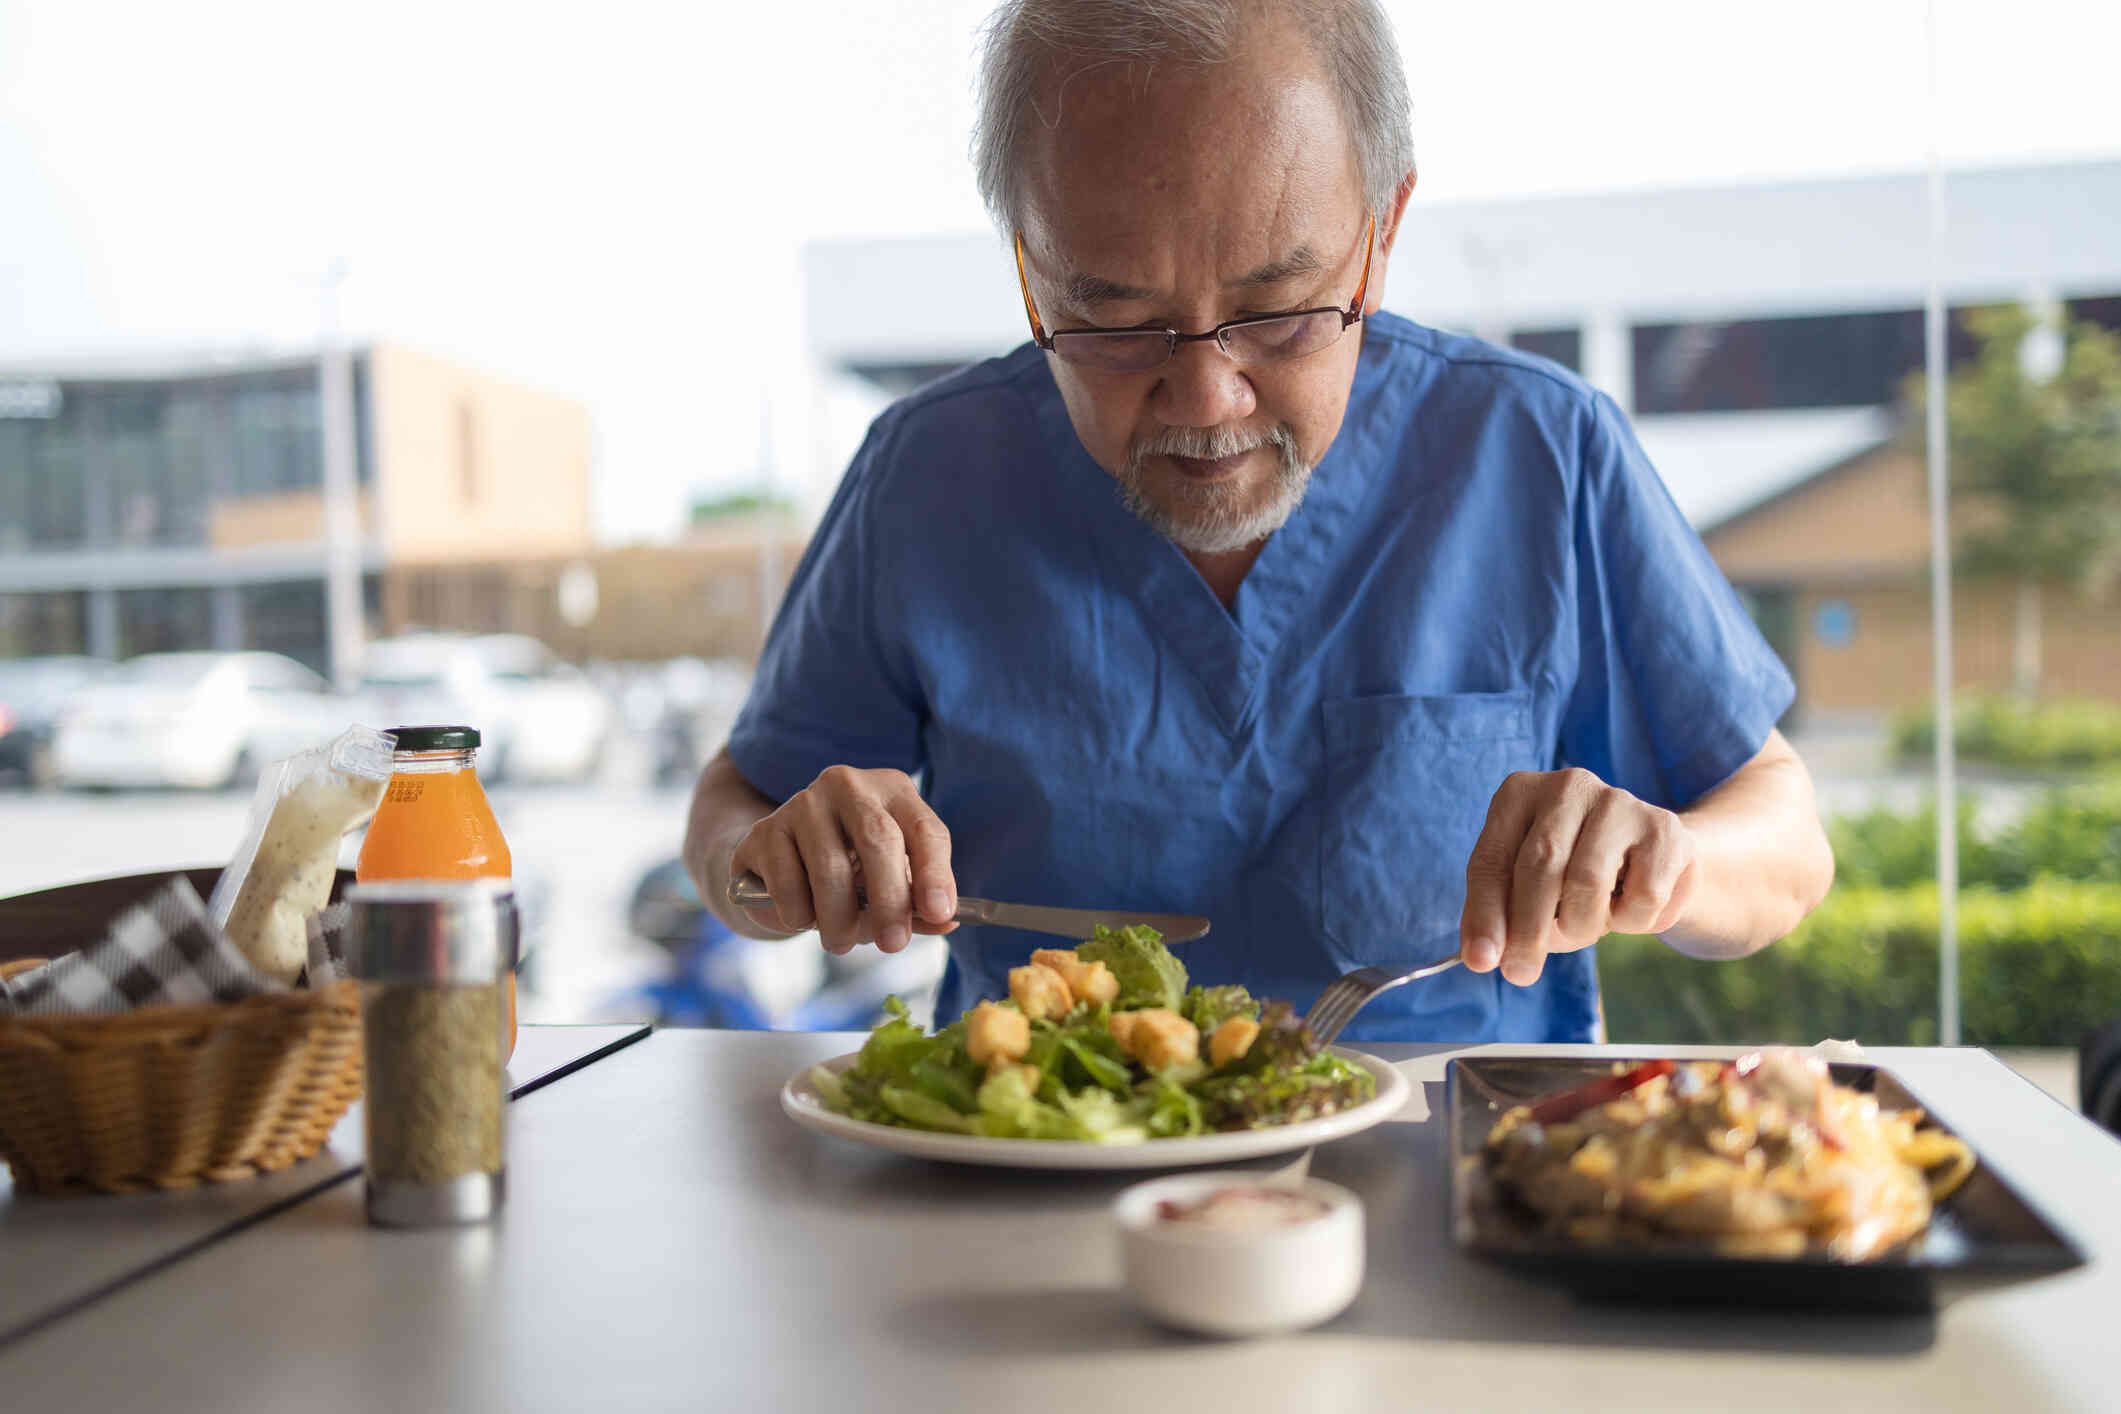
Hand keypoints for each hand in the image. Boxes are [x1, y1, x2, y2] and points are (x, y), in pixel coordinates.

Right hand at [728, 765, 957, 955]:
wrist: (777, 864)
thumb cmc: (850, 872)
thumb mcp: (890, 884)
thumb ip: (917, 904)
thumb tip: (947, 921)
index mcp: (893, 792)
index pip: (925, 830)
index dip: (935, 873)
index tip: (939, 913)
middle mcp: (848, 786)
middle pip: (878, 839)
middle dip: (889, 901)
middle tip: (892, 944)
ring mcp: (803, 803)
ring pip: (830, 869)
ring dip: (839, 920)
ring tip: (840, 942)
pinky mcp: (764, 830)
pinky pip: (787, 884)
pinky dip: (799, 915)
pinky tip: (803, 917)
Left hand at [1459, 768, 1697, 984]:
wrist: (1651, 856)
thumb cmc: (1572, 873)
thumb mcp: (1525, 887)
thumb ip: (1499, 915)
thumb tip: (1481, 956)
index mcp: (1519, 793)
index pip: (1492, 860)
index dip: (1485, 914)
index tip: (1481, 960)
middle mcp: (1567, 786)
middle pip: (1540, 867)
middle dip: (1528, 931)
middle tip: (1521, 973)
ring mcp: (1619, 802)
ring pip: (1589, 884)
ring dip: (1583, 926)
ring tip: (1586, 926)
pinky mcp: (1664, 828)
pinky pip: (1643, 897)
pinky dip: (1632, 921)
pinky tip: (1631, 904)